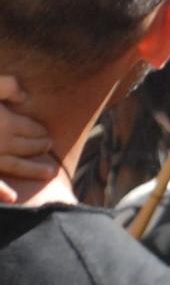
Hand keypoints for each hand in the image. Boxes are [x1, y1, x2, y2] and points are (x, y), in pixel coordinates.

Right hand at [0, 76, 55, 199]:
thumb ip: (8, 86)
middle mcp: (0, 142)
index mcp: (5, 122)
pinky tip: (13, 198)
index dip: (39, 130)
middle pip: (27, 147)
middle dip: (39, 146)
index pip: (31, 128)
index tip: (44, 131)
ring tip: (50, 173)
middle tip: (48, 146)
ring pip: (16, 166)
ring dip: (33, 170)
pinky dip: (1, 191)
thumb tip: (25, 98)